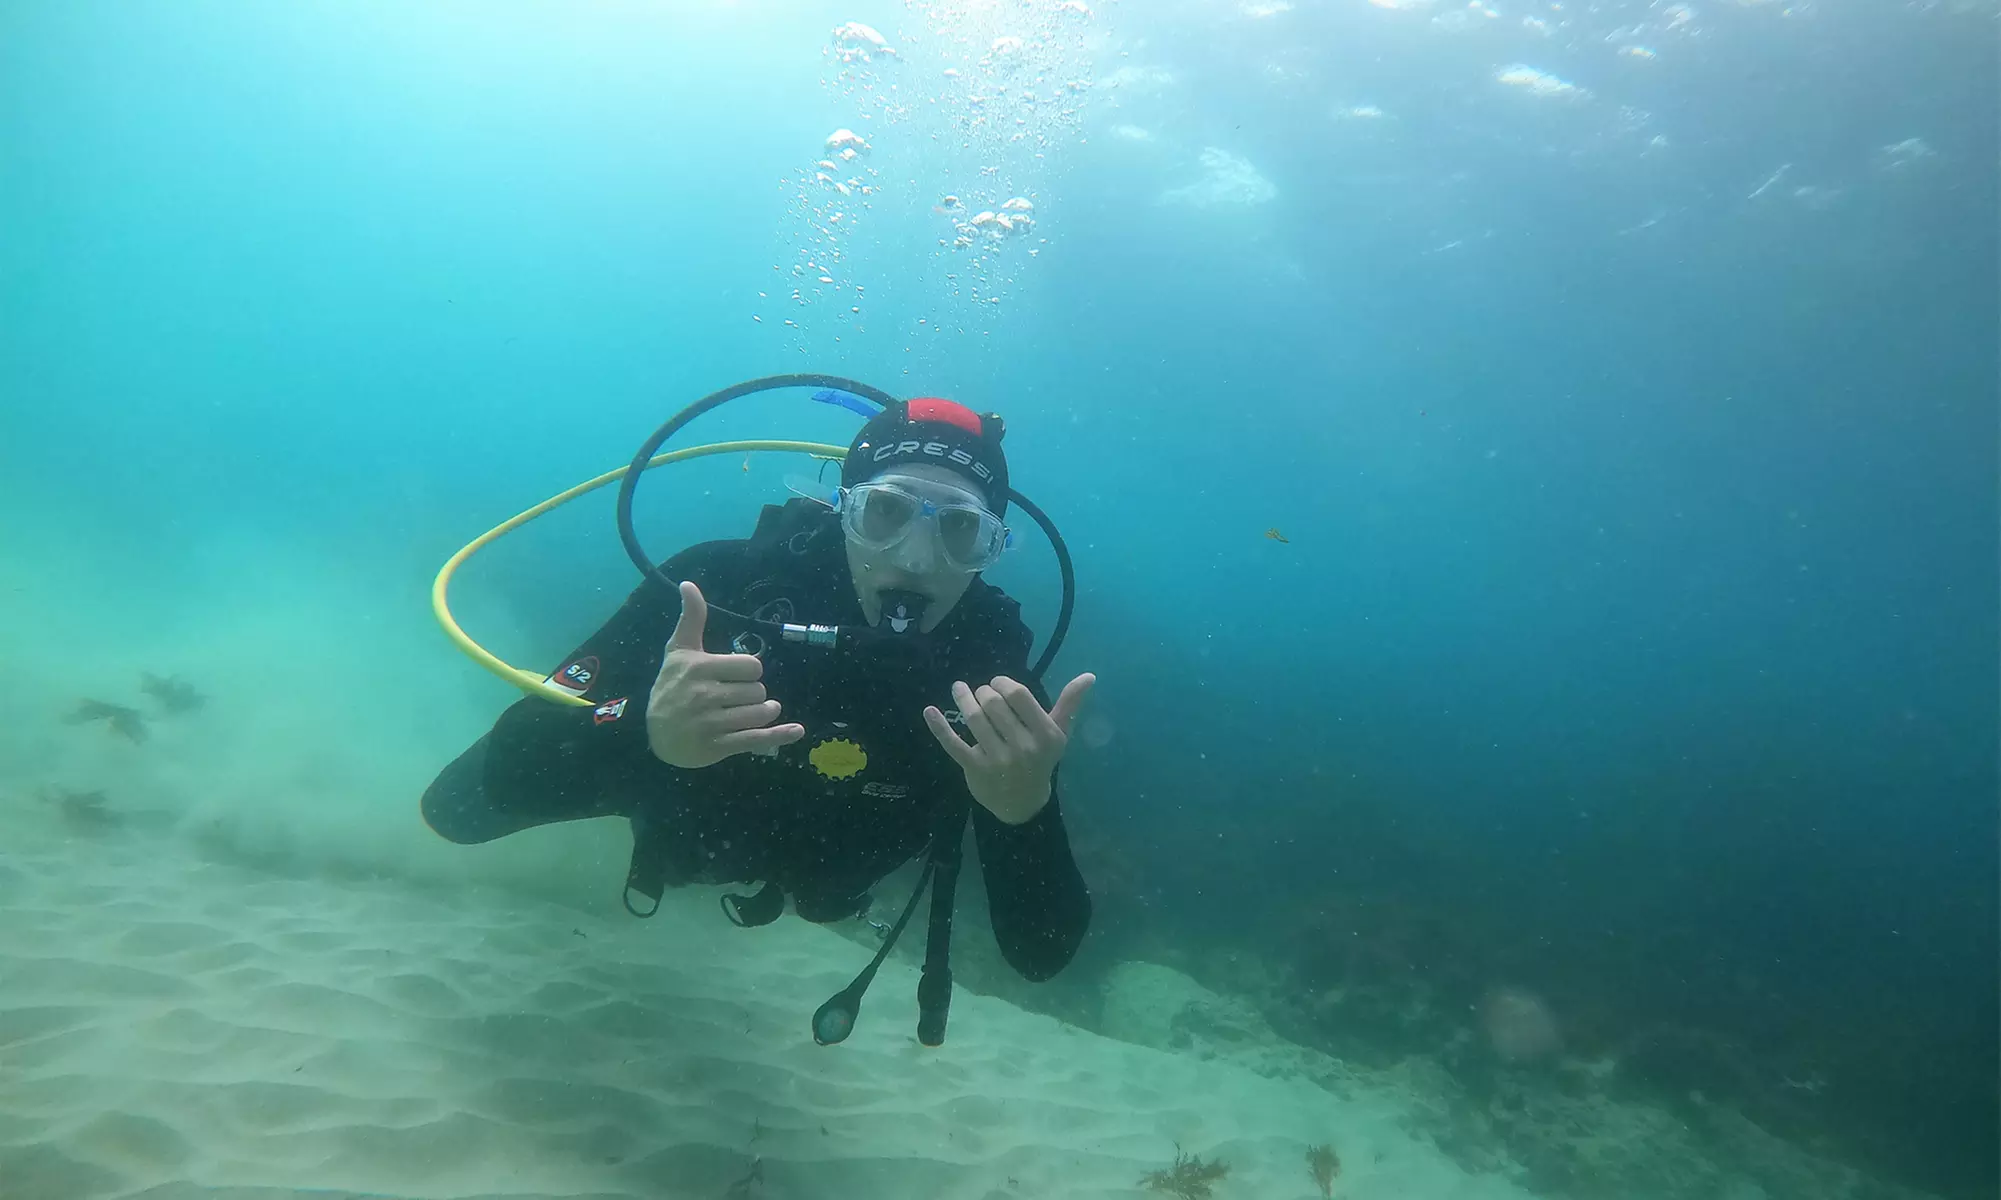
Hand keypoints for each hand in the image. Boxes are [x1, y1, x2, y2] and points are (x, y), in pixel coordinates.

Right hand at [646, 581, 805, 767]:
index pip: (752, 666)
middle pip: (758, 691)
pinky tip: (796, 731)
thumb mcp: (678, 651)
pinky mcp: (718, 747)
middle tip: (736, 698)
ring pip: (760, 713)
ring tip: (753, 712)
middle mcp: (705, 695)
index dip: (750, 671)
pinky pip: (757, 739)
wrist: (654, 735)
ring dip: (764, 713)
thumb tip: (688, 584)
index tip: (736, 676)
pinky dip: (780, 735)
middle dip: (753, 694)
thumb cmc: (670, 687)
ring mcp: (712, 723)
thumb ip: (691, 618)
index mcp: (699, 668)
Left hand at [923, 673, 1095, 824]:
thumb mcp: (1059, 734)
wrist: (1023, 803)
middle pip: (994, 704)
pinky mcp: (975, 769)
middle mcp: (1023, 748)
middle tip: (982, 692)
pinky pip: (953, 744)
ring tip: (959, 689)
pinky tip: (930, 710)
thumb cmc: (1041, 760)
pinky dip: (939, 727)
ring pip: (974, 719)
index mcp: (1045, 735)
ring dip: (963, 698)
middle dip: (984, 691)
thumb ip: (1070, 704)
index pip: (1018, 695)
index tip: (998, 684)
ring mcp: (998, 760)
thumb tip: (1089, 675)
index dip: (1003, 683)